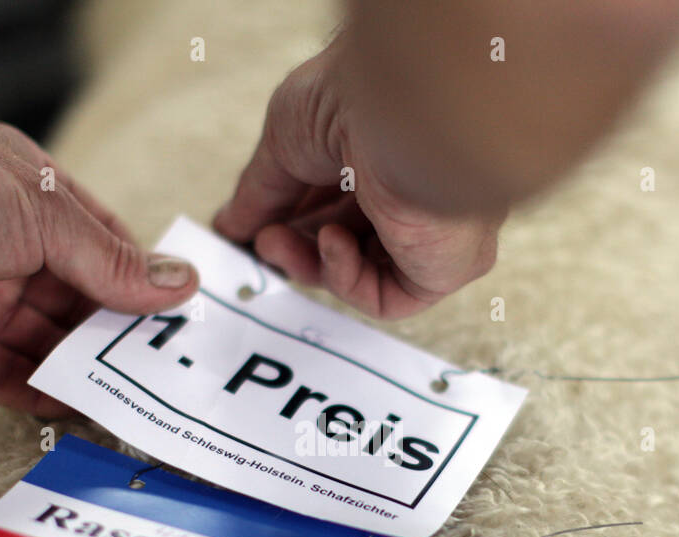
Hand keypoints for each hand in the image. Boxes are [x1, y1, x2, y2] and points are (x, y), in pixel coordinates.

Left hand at [0, 57, 198, 417]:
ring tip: (133, 398)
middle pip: (77, 301)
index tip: (176, 314)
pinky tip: (78, 412)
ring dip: (84, 369)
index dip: (137, 279)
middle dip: (116, 332)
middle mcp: (7, 249)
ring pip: (44, 344)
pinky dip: (39, 396)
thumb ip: (110, 261)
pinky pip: (2, 378)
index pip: (101, 245)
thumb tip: (180, 283)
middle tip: (163, 366)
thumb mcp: (45, 214)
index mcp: (32, 199)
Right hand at [212, 41, 503, 319]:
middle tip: (259, 240)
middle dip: (293, 245)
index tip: (251, 228)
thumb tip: (231, 226)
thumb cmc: (350, 97)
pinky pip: (387, 297)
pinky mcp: (447, 265)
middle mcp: (414, 189)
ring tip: (277, 241)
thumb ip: (260, 192)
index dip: (290, 221)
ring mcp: (433, 230)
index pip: (335, 202)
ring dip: (309, 262)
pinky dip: (346, 278)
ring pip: (361, 274)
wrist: (400, 105)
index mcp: (384, 150)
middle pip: (344, 241)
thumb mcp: (282, 141)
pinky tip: (333, 239)